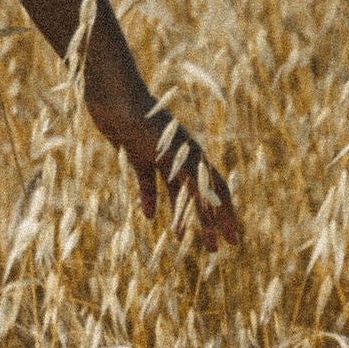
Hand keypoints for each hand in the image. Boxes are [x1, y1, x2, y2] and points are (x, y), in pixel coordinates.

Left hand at [90, 93, 239, 247]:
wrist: (115, 96)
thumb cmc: (146, 120)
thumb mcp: (172, 150)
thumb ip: (191, 174)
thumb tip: (214, 203)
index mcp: (194, 156)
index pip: (216, 192)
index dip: (226, 217)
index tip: (233, 241)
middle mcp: (180, 157)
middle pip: (199, 196)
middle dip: (208, 224)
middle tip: (214, 251)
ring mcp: (159, 156)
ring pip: (175, 192)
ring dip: (180, 216)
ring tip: (181, 241)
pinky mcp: (137, 153)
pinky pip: (147, 182)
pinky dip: (149, 199)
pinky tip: (149, 217)